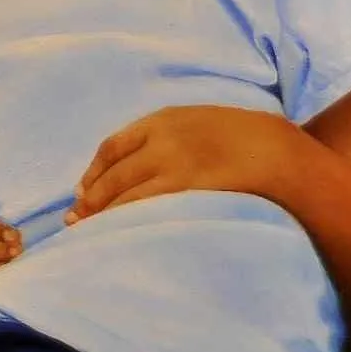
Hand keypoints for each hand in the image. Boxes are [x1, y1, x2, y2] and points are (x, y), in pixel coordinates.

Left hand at [66, 105, 299, 224]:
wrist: (276, 148)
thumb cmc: (242, 137)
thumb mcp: (198, 122)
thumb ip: (170, 135)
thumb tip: (145, 161)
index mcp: (162, 119)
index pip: (113, 146)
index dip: (93, 170)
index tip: (81, 189)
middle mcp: (160, 139)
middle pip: (113, 172)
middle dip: (90, 197)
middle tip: (74, 218)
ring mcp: (172, 163)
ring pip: (124, 193)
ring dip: (101, 213)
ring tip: (87, 231)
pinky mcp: (184, 188)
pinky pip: (145, 207)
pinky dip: (126, 220)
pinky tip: (117, 232)